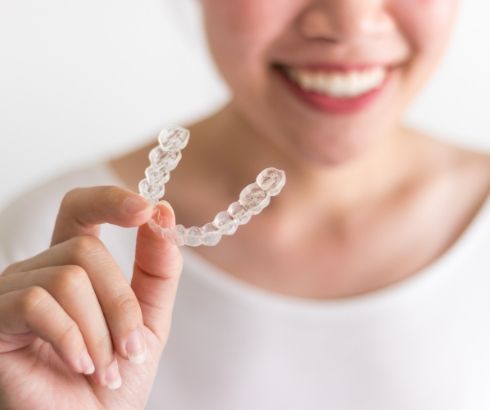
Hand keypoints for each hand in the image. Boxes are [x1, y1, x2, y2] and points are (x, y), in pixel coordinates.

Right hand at [0, 186, 182, 409]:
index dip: (110, 200)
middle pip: (86, 250)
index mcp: (75, 264)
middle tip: (131, 349)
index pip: (81, 209)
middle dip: (121, 303)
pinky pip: (37, 303)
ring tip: (106, 368)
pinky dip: (71, 337)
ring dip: (100, 331)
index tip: (146, 209)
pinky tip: (80, 365)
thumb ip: (158, 268)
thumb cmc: (115, 374)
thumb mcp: (149, 318)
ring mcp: (13, 292)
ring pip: (68, 278)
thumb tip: (164, 212)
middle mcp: (40, 270)